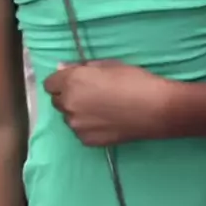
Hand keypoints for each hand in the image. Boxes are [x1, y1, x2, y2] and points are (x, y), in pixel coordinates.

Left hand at [44, 60, 170, 145]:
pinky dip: (88, 125)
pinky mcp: (87, 141)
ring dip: (78, 112)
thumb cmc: (134, 80)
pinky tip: (106, 120)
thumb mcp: (109, 65)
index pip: (50, 83)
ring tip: (102, 108)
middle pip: (58, 101)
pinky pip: (81, 130)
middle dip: (69, 96)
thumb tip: (63, 68)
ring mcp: (77, 125)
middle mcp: (69, 104)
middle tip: (91, 94)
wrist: (155, 109)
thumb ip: (81, 67)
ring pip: (69, 117)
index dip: (62, 81)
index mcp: (72, 82)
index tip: (75, 80)